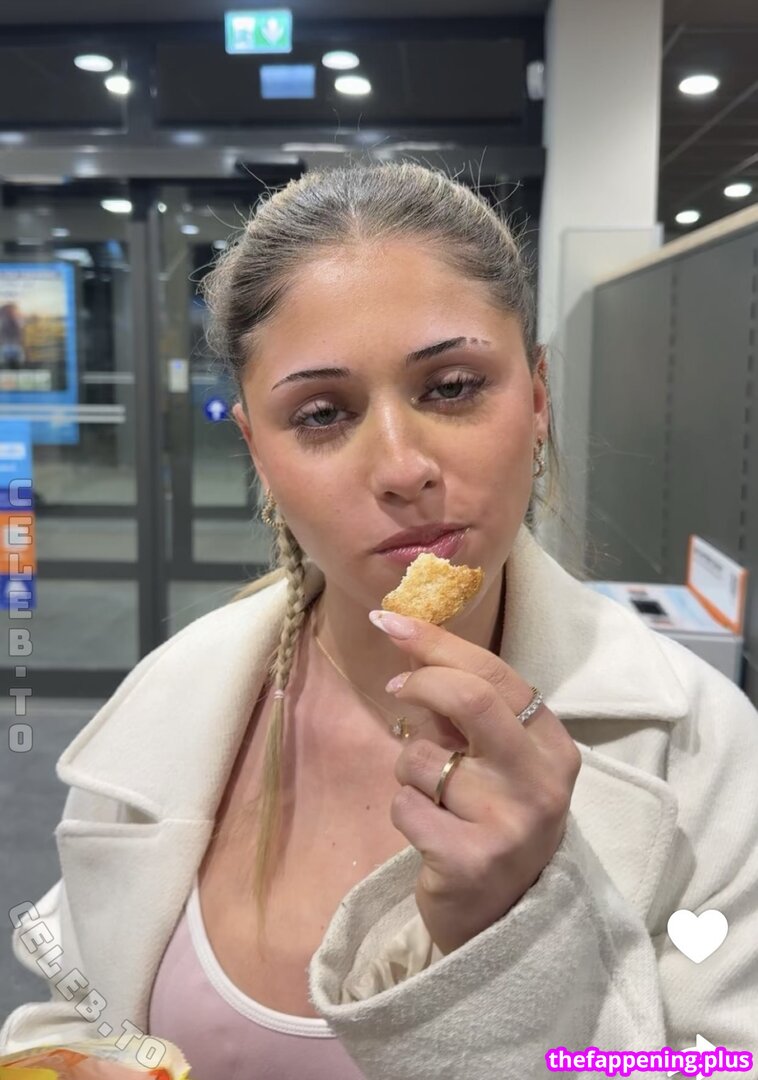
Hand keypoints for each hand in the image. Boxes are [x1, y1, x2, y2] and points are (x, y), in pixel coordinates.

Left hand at [371, 609, 581, 955]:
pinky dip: (404, 809)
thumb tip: (409, 643)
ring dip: (409, 768)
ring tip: (434, 796)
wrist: (502, 919)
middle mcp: (542, 779)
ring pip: (423, 757)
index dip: (436, 642)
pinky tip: (429, 832)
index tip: (389, 622)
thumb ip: (465, 710)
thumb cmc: (493, 819)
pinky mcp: (473, 858)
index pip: (494, 673)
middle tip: (395, 691)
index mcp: (552, 744)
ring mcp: (511, 821)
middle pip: (469, 698)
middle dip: (419, 683)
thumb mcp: (496, 759)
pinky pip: (406, 804)